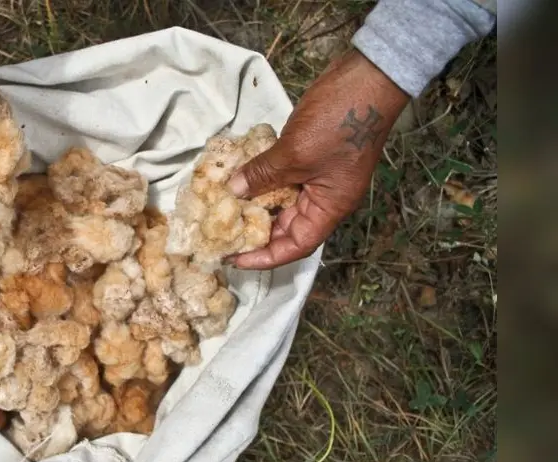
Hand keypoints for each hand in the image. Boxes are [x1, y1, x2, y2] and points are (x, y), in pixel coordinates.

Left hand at [226, 49, 409, 269]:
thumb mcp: (294, 153)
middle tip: (219, 233)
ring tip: (222, 208)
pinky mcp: (310, 157)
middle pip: (287, 227)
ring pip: (282, 201)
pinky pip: (283, 178)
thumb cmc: (339, 121)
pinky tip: (237, 176)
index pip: (295, 246)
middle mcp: (325, 198)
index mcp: (329, 207)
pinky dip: (261, 179)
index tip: (233, 259)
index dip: (264, 257)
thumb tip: (232, 192)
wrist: (367, 77)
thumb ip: (262, 175)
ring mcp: (319, 177)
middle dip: (254, 232)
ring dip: (254, 204)